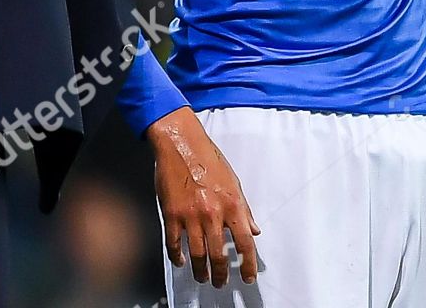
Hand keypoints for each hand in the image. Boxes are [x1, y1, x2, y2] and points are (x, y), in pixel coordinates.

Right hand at [149, 107, 260, 287]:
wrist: (181, 143)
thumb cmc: (208, 159)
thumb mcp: (234, 181)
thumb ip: (244, 208)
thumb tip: (254, 229)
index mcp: (232, 204)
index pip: (245, 242)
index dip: (248, 264)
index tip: (248, 277)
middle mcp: (213, 213)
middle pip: (220, 254)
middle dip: (222, 274)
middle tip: (221, 283)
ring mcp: (191, 215)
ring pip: (197, 254)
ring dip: (201, 271)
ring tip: (203, 277)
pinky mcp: (171, 214)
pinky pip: (174, 243)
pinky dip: (177, 257)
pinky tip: (181, 262)